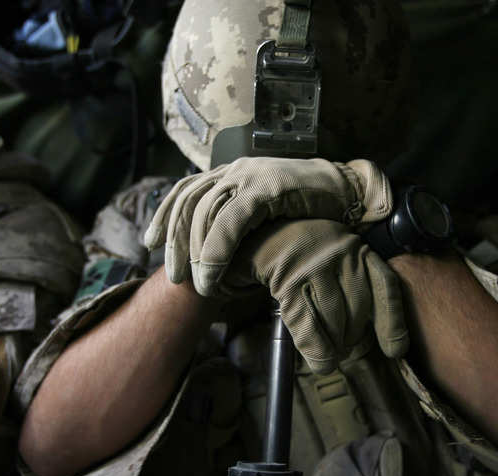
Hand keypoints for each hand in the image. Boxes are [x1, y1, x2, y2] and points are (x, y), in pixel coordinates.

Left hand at [143, 157, 392, 293]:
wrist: (347, 191)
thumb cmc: (306, 209)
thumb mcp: (264, 213)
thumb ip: (238, 223)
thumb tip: (212, 252)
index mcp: (231, 173)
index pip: (186, 190)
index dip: (164, 216)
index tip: (150, 244)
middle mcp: (235, 169)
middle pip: (189, 202)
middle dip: (176, 242)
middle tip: (174, 276)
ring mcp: (250, 175)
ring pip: (206, 211)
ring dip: (197, 252)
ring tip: (198, 284)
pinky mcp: (267, 186)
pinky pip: (232, 219)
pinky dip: (218, 248)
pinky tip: (214, 272)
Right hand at [218, 219, 408, 373]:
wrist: (263, 235)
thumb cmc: (307, 257)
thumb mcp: (338, 260)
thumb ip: (357, 288)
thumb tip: (369, 340)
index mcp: (359, 248)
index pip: (385, 286)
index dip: (392, 323)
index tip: (394, 352)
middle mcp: (341, 252)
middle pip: (359, 308)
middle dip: (353, 336)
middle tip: (344, 349)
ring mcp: (314, 264)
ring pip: (334, 318)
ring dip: (334, 345)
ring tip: (331, 354)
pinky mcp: (288, 279)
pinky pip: (307, 322)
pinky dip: (315, 348)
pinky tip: (320, 362)